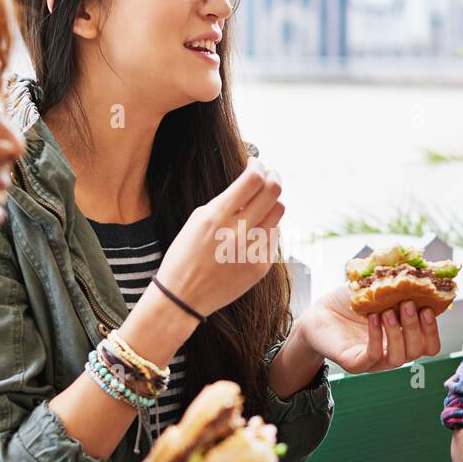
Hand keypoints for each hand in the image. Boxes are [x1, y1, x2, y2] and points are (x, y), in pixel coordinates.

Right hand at [155, 157, 283, 316]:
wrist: (183, 297)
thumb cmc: (186, 255)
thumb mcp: (198, 220)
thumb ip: (226, 201)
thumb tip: (252, 182)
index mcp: (216, 217)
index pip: (252, 180)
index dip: (259, 166)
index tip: (256, 164)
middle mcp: (237, 233)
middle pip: (273, 192)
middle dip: (273, 177)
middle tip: (269, 175)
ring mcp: (252, 251)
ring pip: (279, 212)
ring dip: (272, 202)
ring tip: (261, 205)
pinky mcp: (261, 267)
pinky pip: (274, 237)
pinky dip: (267, 228)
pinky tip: (253, 232)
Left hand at [299, 283, 441, 373]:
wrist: (320, 312)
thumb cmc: (352, 302)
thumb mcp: (378, 289)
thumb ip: (399, 283)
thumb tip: (423, 269)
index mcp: (402, 339)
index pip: (428, 345)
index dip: (432, 330)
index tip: (427, 308)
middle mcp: (391, 353)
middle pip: (417, 352)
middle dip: (415, 328)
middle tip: (407, 304)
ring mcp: (374, 361)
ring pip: (397, 359)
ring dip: (397, 334)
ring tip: (388, 311)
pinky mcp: (354, 363)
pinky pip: (371, 356)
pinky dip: (375, 337)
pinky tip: (373, 317)